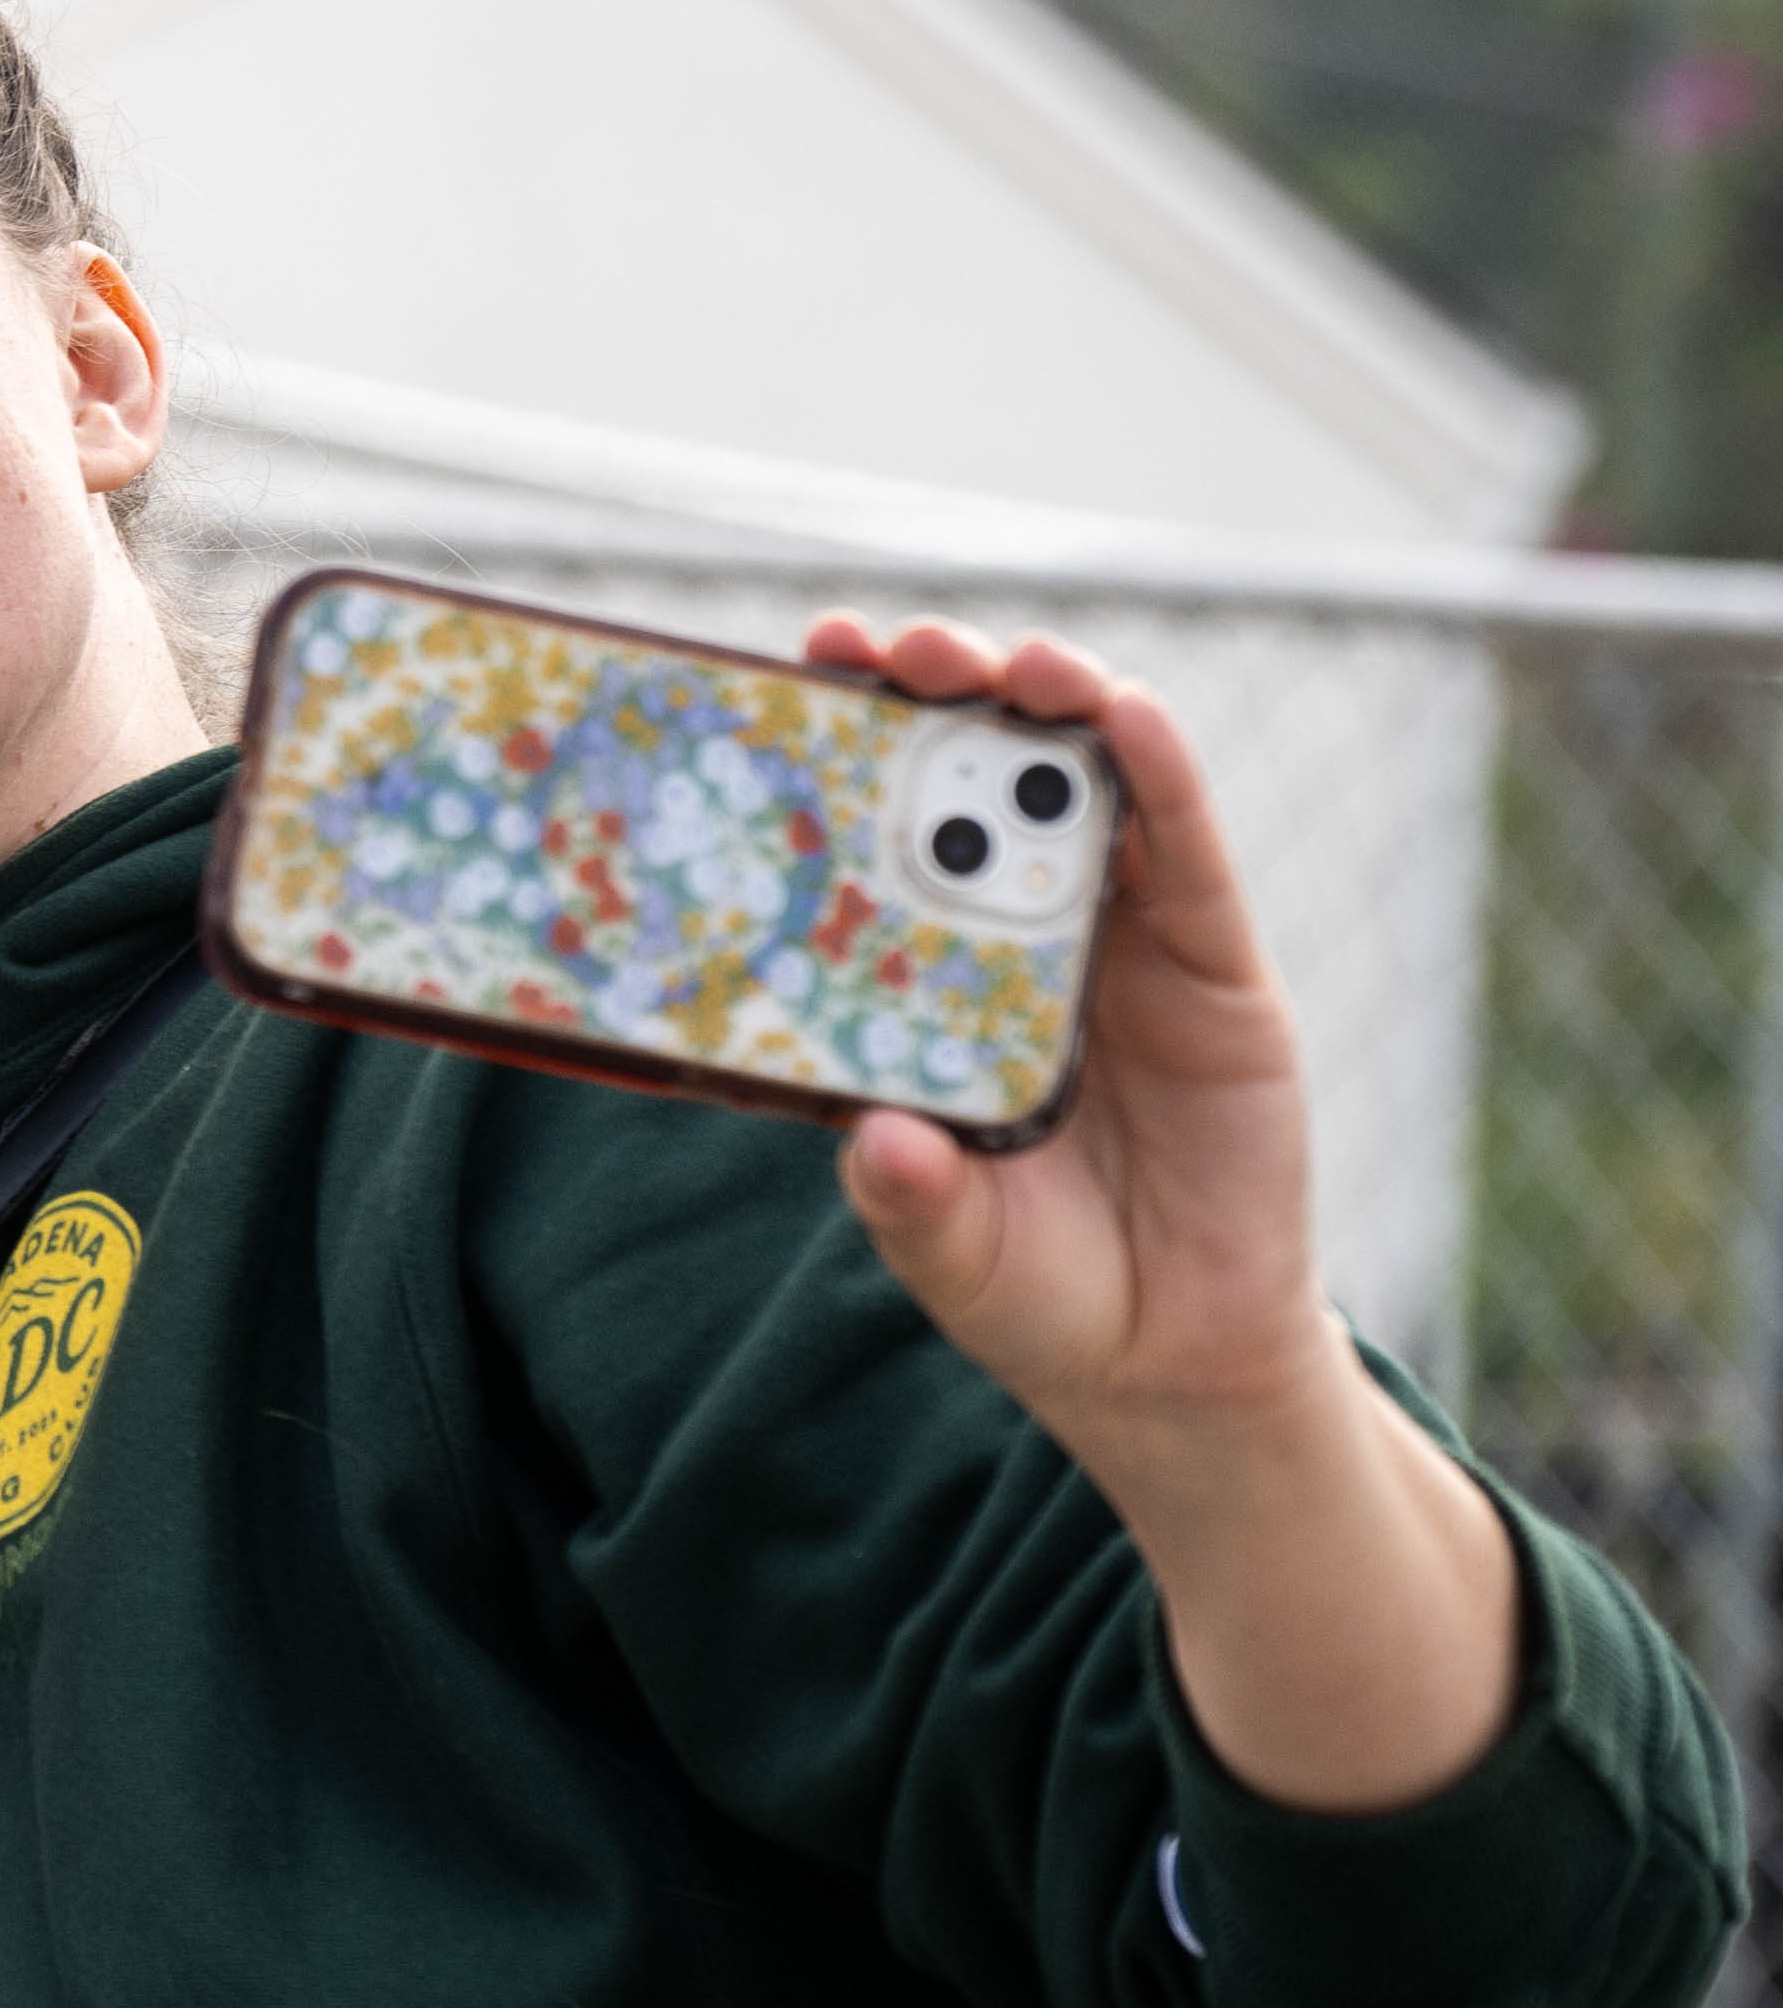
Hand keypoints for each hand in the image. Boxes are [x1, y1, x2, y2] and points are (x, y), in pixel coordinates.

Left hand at [809, 616, 1324, 1441]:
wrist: (1176, 1360)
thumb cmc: (1037, 1289)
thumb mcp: (952, 1252)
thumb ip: (912, 1201)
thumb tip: (879, 1142)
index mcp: (930, 983)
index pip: (876, 842)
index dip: (841, 756)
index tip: (787, 679)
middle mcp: (1021, 941)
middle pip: (975, 782)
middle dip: (935, 698)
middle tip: (884, 647)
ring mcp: (1124, 946)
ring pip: (1086, 792)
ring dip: (1049, 706)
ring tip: (1006, 660)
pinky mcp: (1219, 972)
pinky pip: (1193, 859)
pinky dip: (1164, 780)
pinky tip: (1128, 718)